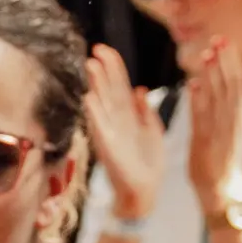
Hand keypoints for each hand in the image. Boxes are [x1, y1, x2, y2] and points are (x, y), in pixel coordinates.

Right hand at [83, 42, 168, 223]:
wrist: (145, 193)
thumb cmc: (148, 164)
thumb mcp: (152, 131)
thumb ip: (146, 111)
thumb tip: (141, 89)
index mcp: (128, 117)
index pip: (119, 86)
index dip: (113, 67)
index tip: (104, 49)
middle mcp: (116, 122)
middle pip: (109, 90)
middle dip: (102, 70)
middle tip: (95, 50)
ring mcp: (111, 134)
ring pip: (102, 104)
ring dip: (95, 85)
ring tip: (90, 66)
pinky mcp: (108, 149)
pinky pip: (100, 128)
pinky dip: (94, 114)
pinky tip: (89, 99)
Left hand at [181, 36, 241, 207]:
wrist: (218, 191)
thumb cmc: (216, 159)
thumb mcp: (213, 128)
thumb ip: (205, 106)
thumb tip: (196, 82)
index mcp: (239, 118)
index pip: (236, 84)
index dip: (230, 62)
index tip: (223, 42)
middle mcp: (234, 123)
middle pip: (231, 86)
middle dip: (225, 62)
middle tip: (219, 39)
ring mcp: (221, 133)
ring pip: (220, 98)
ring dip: (214, 75)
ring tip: (208, 54)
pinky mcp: (206, 144)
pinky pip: (202, 118)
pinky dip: (198, 101)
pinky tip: (193, 84)